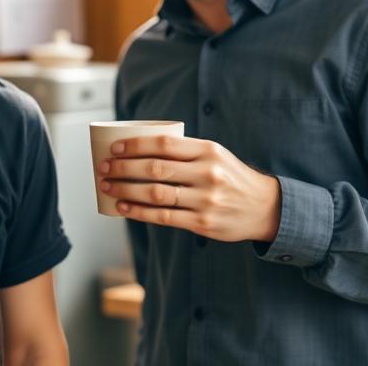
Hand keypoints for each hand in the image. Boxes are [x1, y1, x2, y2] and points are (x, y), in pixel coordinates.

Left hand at [98, 135, 280, 242]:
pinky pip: (163, 217)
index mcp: (207, 150)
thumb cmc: (229, 176)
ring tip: (107, 187)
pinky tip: (123, 206)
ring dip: (126, 190)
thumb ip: (184, 152)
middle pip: (155, 169)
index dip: (134, 145)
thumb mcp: (214, 155)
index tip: (114, 148)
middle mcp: (206, 173)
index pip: (163, 144)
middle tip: (103, 168)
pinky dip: (139, 211)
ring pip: (155, 194)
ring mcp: (205, 199)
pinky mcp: (203, 223)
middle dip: (123, 168)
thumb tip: (138, 150)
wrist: (264, 207)